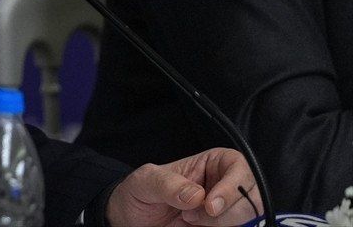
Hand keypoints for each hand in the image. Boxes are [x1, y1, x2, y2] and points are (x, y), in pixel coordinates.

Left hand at [106, 148, 262, 226]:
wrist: (132, 220)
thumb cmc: (139, 193)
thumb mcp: (144, 181)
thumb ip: (166, 183)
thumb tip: (196, 194)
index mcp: (211, 164)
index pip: (239, 166)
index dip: (233, 186)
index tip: (211, 205)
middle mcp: (224, 186)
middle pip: (252, 198)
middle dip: (228, 212)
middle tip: (192, 217)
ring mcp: (226, 211)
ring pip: (247, 220)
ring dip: (222, 225)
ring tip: (188, 222)